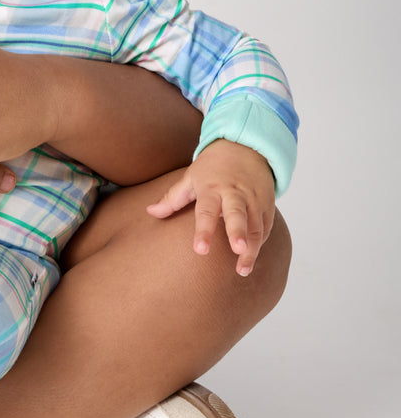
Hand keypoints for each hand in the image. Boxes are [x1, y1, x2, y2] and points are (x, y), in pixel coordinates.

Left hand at [146, 139, 275, 275]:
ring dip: (252, 249)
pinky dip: (260, 242)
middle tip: (238, 251)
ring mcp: (254, 199)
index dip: (203, 230)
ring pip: (255, 226)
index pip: (206, 210)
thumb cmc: (213, 167)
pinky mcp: (268, 204)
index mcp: (212, 188)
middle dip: (239, 233)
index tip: (200, 250)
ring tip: (243, 270)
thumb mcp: (191, 177)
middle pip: (238, 215)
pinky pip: (266, 226)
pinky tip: (251, 257)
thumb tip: (149, 212)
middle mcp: (235, 193)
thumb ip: (172, 198)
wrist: (245, 147)